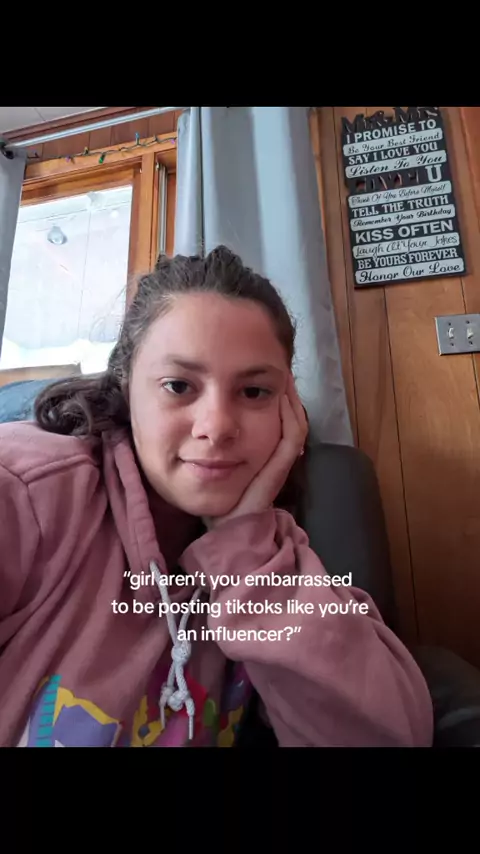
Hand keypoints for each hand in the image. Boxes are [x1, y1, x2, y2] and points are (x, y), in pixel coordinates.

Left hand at [203, 373, 307, 529]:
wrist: (225, 525)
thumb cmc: (217, 497)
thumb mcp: (212, 462)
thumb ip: (214, 444)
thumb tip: (203, 421)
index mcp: (262, 452)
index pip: (277, 418)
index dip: (275, 396)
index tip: (267, 375)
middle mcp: (274, 454)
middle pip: (291, 416)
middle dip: (286, 391)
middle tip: (280, 368)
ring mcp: (279, 461)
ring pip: (296, 422)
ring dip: (291, 397)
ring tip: (284, 375)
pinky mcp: (279, 468)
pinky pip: (292, 436)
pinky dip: (290, 415)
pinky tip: (282, 396)